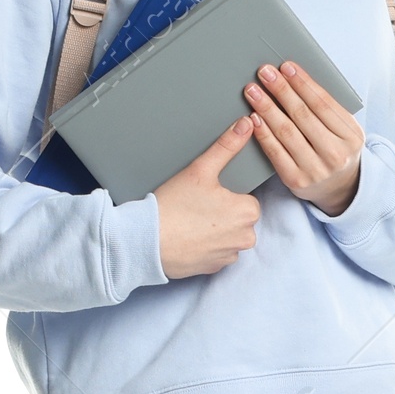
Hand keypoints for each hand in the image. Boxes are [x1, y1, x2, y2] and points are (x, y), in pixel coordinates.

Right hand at [153, 115, 261, 277]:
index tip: (207, 194)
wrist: (146, 241)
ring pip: (228, 236)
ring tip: (191, 221)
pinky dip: (205, 246)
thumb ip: (226, 146)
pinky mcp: (214, 269)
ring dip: (215, 230)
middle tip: (196, 206)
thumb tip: (246, 125)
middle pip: (239, 218)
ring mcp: (229, 256)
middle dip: (222, 212)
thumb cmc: (173, 206)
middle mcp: (245, 237)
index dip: (226, 193)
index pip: (246, 198)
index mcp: (248, 212)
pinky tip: (189, 237)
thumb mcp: (200, 169)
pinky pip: (216, 253)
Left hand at [244, 62, 363, 214]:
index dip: (302, 83)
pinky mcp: (296, 180)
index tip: (286, 67)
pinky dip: (263, 133)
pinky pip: (275, 152)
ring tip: (253, 91)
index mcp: (351, 136)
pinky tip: (254, 118)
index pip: (323, 103)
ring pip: (287, 132)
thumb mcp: (345, 130)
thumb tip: (297, 78)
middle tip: (264, 73)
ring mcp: (315, 169)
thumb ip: (328, 109)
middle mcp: (335, 154)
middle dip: (281, 90)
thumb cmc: (338, 150)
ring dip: (267, 108)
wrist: (340, 188)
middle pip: (303, 115)